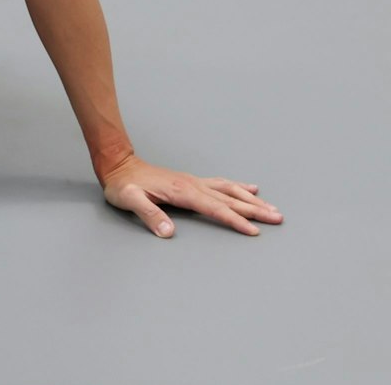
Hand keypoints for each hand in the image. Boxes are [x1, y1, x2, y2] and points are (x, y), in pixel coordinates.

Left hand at [99, 154, 281, 237]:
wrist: (119, 166)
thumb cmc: (123, 185)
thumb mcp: (129, 200)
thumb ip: (148, 214)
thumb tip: (168, 232)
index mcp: (182, 191)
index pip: (215, 208)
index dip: (235, 220)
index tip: (253, 231)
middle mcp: (193, 185)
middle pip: (230, 200)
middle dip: (255, 210)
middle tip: (278, 219)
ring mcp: (194, 182)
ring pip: (230, 190)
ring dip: (252, 200)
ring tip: (272, 208)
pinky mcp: (192, 181)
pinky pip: (221, 183)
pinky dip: (239, 187)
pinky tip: (251, 188)